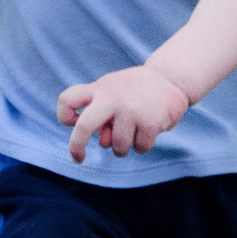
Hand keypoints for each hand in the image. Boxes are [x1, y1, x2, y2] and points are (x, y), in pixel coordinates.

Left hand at [56, 67, 191, 161]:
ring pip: (116, 147)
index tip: (72, 123)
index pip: (67, 100)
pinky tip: (149, 129)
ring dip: (123, 147)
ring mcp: (131, 110)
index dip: (65, 116)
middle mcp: (112, 98)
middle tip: (78, 158)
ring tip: (133, 130)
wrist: (171, 79)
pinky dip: (143, 145)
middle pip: (84, 126)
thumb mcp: (112, 91)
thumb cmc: (134, 90)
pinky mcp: (150, 122)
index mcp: (99, 89)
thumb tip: (101, 141)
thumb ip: (99, 113)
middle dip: (76, 146)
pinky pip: (139, 148)